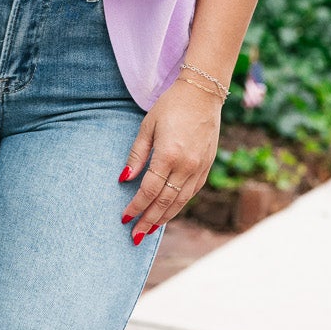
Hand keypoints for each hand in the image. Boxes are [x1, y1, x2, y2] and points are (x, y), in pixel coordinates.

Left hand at [120, 78, 221, 241]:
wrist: (203, 93)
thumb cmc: (171, 106)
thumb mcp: (147, 127)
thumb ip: (136, 155)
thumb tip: (123, 179)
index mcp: (168, 154)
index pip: (149, 190)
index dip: (136, 207)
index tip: (124, 218)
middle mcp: (186, 165)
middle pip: (165, 201)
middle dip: (148, 220)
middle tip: (135, 236)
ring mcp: (199, 167)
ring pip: (180, 201)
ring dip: (164, 217)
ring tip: (150, 230)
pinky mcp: (207, 166)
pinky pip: (192, 192)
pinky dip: (179, 205)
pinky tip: (169, 211)